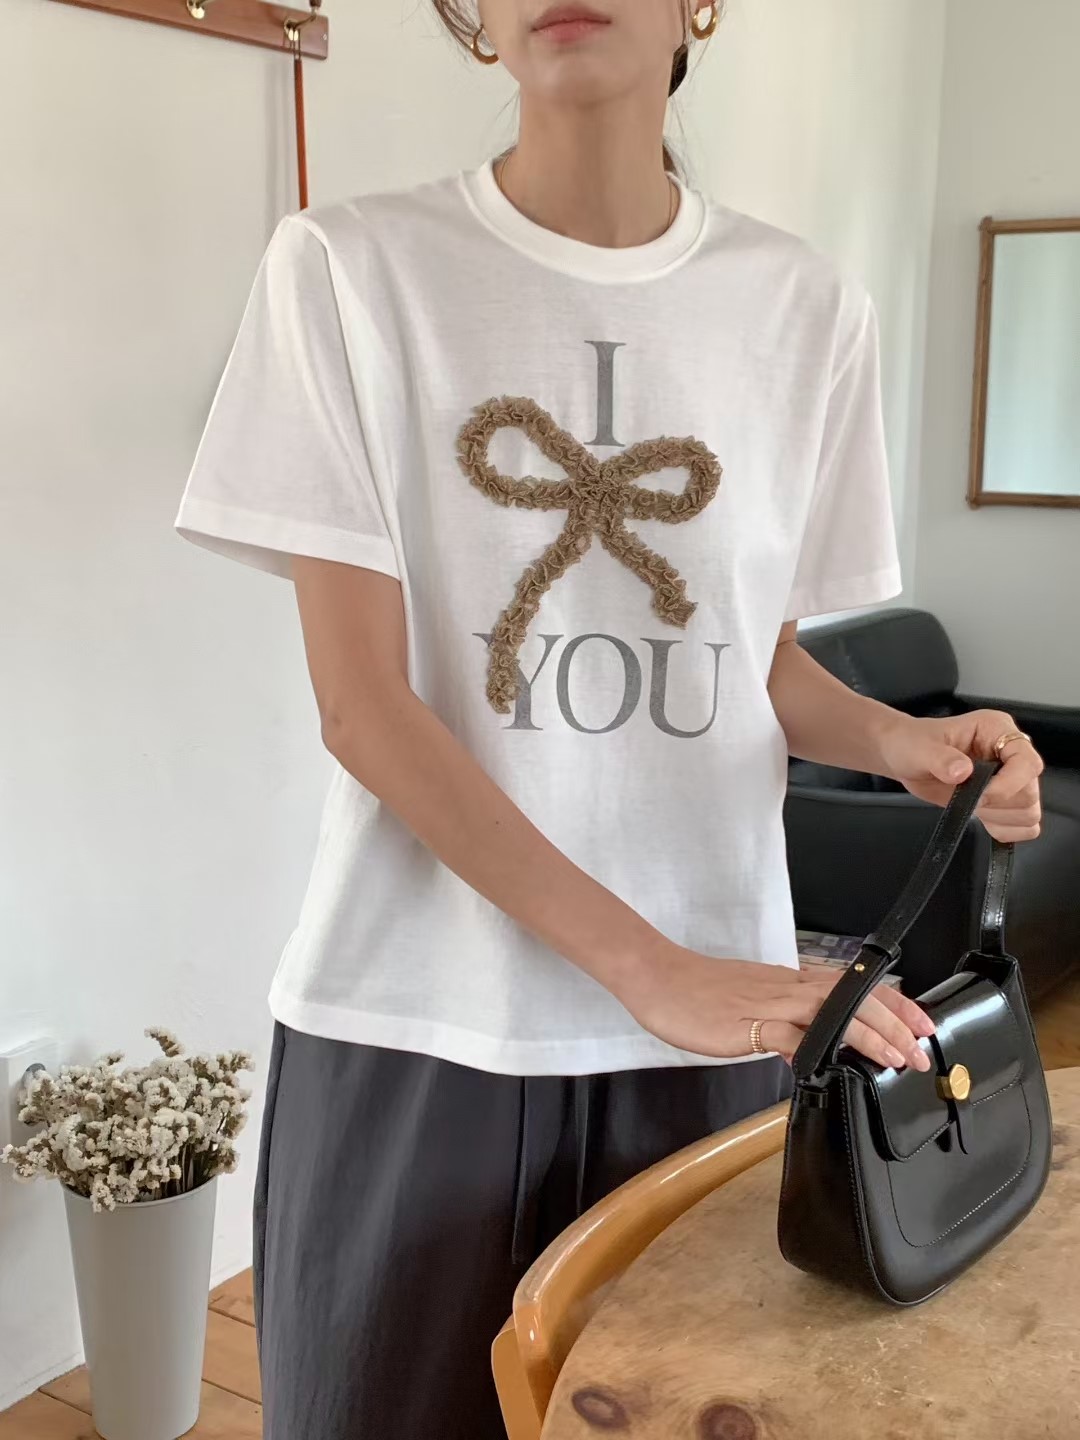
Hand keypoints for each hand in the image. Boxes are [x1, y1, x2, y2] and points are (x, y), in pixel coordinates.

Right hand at [617, 947, 934, 1068]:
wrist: (659, 977)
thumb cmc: (700, 992)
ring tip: (897, 1056)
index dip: (893, 1004)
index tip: (922, 1022)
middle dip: (894, 1023)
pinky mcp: (746, 1024)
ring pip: (831, 1013)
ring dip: (869, 1034)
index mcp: (792, 982)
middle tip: (922, 1048)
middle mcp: (788, 988)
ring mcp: (769, 1004)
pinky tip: (827, 1064)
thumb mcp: (752, 1004)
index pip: (854, 987)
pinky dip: (810, 1047)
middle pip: (853, 998)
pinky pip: (785, 1034)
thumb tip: (808, 1047)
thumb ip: (783, 1023)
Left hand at [878, 710, 1042, 842]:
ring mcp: (1011, 778)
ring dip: (1000, 818)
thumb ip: (940, 759)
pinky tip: (981, 818)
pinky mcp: (1004, 801)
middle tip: (968, 798)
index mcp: (997, 730)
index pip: (1027, 762)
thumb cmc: (912, 744)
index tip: (981, 795)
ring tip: (970, 805)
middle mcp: (1010, 753)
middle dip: (998, 804)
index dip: (1009, 784)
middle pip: (1030, 792)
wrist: (904, 758)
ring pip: (1029, 812)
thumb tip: (962, 771)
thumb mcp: (920, 748)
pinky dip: (1005, 830)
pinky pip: (1024, 826)